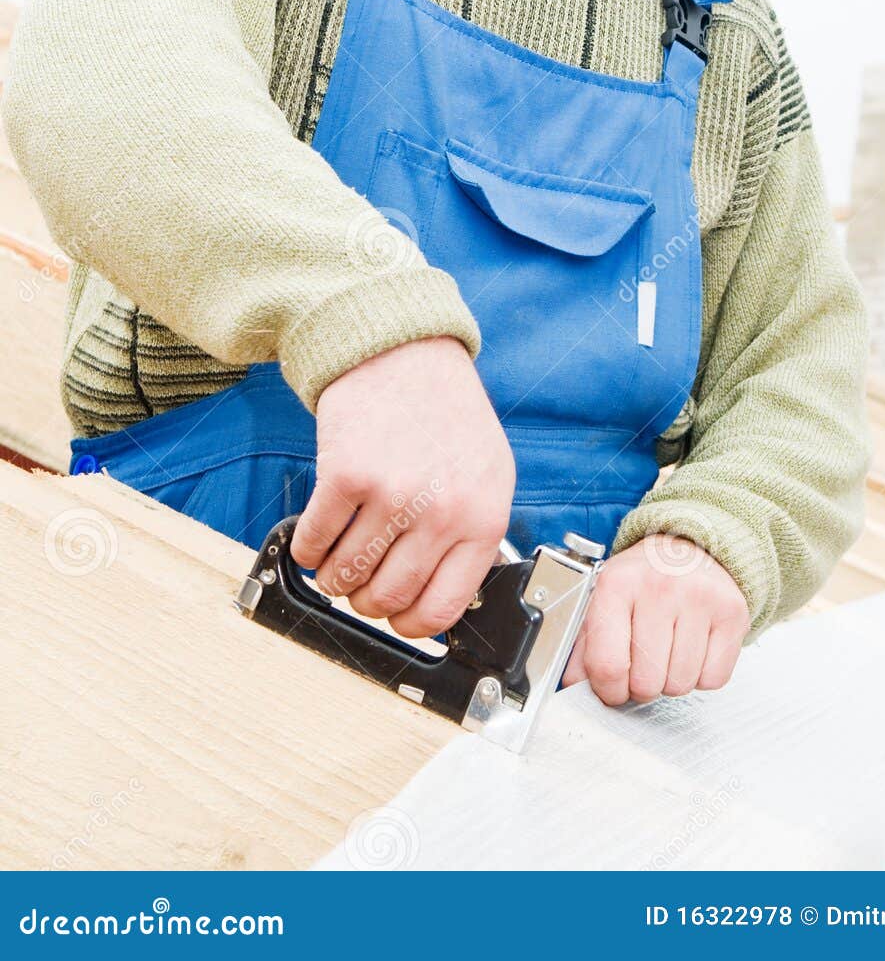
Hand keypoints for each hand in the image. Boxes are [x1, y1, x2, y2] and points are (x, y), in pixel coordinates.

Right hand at [289, 335, 515, 638]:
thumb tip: (439, 601)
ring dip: (331, 578)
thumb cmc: (446, 415)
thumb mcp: (488, 475)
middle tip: (358, 584)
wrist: (403, 351)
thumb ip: (470, 536)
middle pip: (387, 599)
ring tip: (335, 561)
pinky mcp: (345, 475)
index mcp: (483, 518)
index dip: (409, 624)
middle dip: (364, 601)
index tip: (395, 617)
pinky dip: (306, 549)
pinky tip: (316, 535)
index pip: (442, 609)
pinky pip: (312, 544)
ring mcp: (393, 493)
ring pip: (344, 578)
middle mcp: (442, 511)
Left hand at [560, 533, 750, 705]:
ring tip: (668, 650)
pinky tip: (693, 647)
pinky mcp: (732, 613)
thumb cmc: (642, 579)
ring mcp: (699, 598)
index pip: (607, 666)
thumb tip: (572, 687)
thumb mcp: (602, 600)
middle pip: (646, 682)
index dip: (608, 691)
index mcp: (617, 584)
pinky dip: (702, 675)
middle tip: (643, 662)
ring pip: (680, 685)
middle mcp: (659, 587)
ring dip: (672, 680)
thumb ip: (583, 644)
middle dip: (642, 685)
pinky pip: (713, 679)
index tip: (612, 687)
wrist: (688, 546)